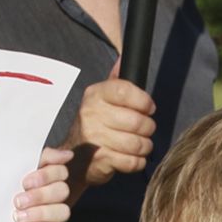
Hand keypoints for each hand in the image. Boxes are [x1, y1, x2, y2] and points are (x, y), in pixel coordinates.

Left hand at [15, 147, 72, 221]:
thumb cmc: (0, 191)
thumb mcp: (14, 169)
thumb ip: (40, 157)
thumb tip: (67, 155)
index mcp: (46, 179)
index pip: (61, 171)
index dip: (46, 176)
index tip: (25, 182)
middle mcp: (53, 197)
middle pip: (63, 191)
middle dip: (40, 195)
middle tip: (18, 201)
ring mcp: (52, 218)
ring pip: (63, 212)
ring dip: (39, 213)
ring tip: (18, 216)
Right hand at [64, 61, 154, 193]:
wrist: (73, 159)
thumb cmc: (94, 127)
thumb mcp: (100, 100)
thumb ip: (115, 82)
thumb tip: (123, 59)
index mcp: (94, 95)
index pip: (125, 90)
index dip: (144, 101)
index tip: (149, 108)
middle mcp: (92, 114)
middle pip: (136, 120)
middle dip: (148, 128)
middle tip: (145, 131)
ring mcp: (95, 138)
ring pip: (137, 143)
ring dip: (145, 146)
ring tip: (141, 145)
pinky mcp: (100, 159)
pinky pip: (132, 161)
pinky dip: (138, 161)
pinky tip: (133, 158)